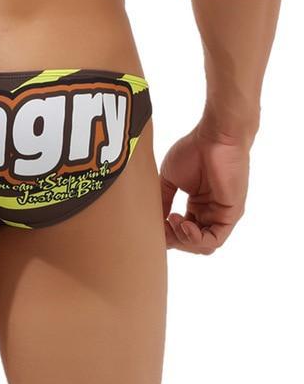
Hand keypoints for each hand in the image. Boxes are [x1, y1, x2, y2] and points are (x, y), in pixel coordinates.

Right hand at [160, 119, 250, 254]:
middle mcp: (210, 213)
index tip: (153, 224)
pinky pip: (214, 239)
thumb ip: (163, 200)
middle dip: (174, 239)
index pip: (181, 232)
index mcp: (197, 206)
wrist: (214, 137)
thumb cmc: (193, 151)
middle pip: (191, 242)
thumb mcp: (170, 179)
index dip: (166, 233)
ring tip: (172, 221)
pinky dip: (196, 238)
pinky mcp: (230, 215)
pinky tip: (183, 224)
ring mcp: (221, 215)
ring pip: (203, 246)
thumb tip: (154, 219)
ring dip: (184, 240)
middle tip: (161, 225)